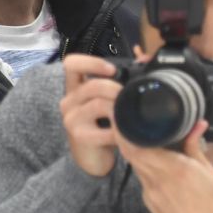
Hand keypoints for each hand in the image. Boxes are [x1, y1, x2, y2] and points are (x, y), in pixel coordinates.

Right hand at [60, 54, 122, 176]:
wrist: (93, 156)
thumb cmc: (103, 125)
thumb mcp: (109, 100)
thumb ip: (120, 80)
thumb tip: (143, 55)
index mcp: (76, 87)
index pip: (71, 64)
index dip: (92, 62)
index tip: (112, 69)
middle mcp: (69, 100)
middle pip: (92, 86)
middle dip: (117, 90)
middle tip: (130, 98)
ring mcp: (71, 119)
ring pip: (99, 105)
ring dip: (121, 110)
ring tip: (130, 116)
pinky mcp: (79, 136)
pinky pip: (106, 129)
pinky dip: (121, 131)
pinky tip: (126, 134)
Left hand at [118, 126, 212, 212]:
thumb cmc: (212, 206)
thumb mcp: (208, 172)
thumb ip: (195, 147)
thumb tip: (197, 125)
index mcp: (174, 169)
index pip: (136, 147)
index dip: (125, 133)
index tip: (123, 120)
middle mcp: (157, 180)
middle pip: (131, 155)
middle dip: (128, 139)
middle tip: (131, 127)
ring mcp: (150, 193)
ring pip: (137, 167)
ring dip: (140, 155)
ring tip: (153, 148)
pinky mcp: (149, 202)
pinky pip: (144, 180)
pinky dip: (148, 170)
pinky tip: (161, 170)